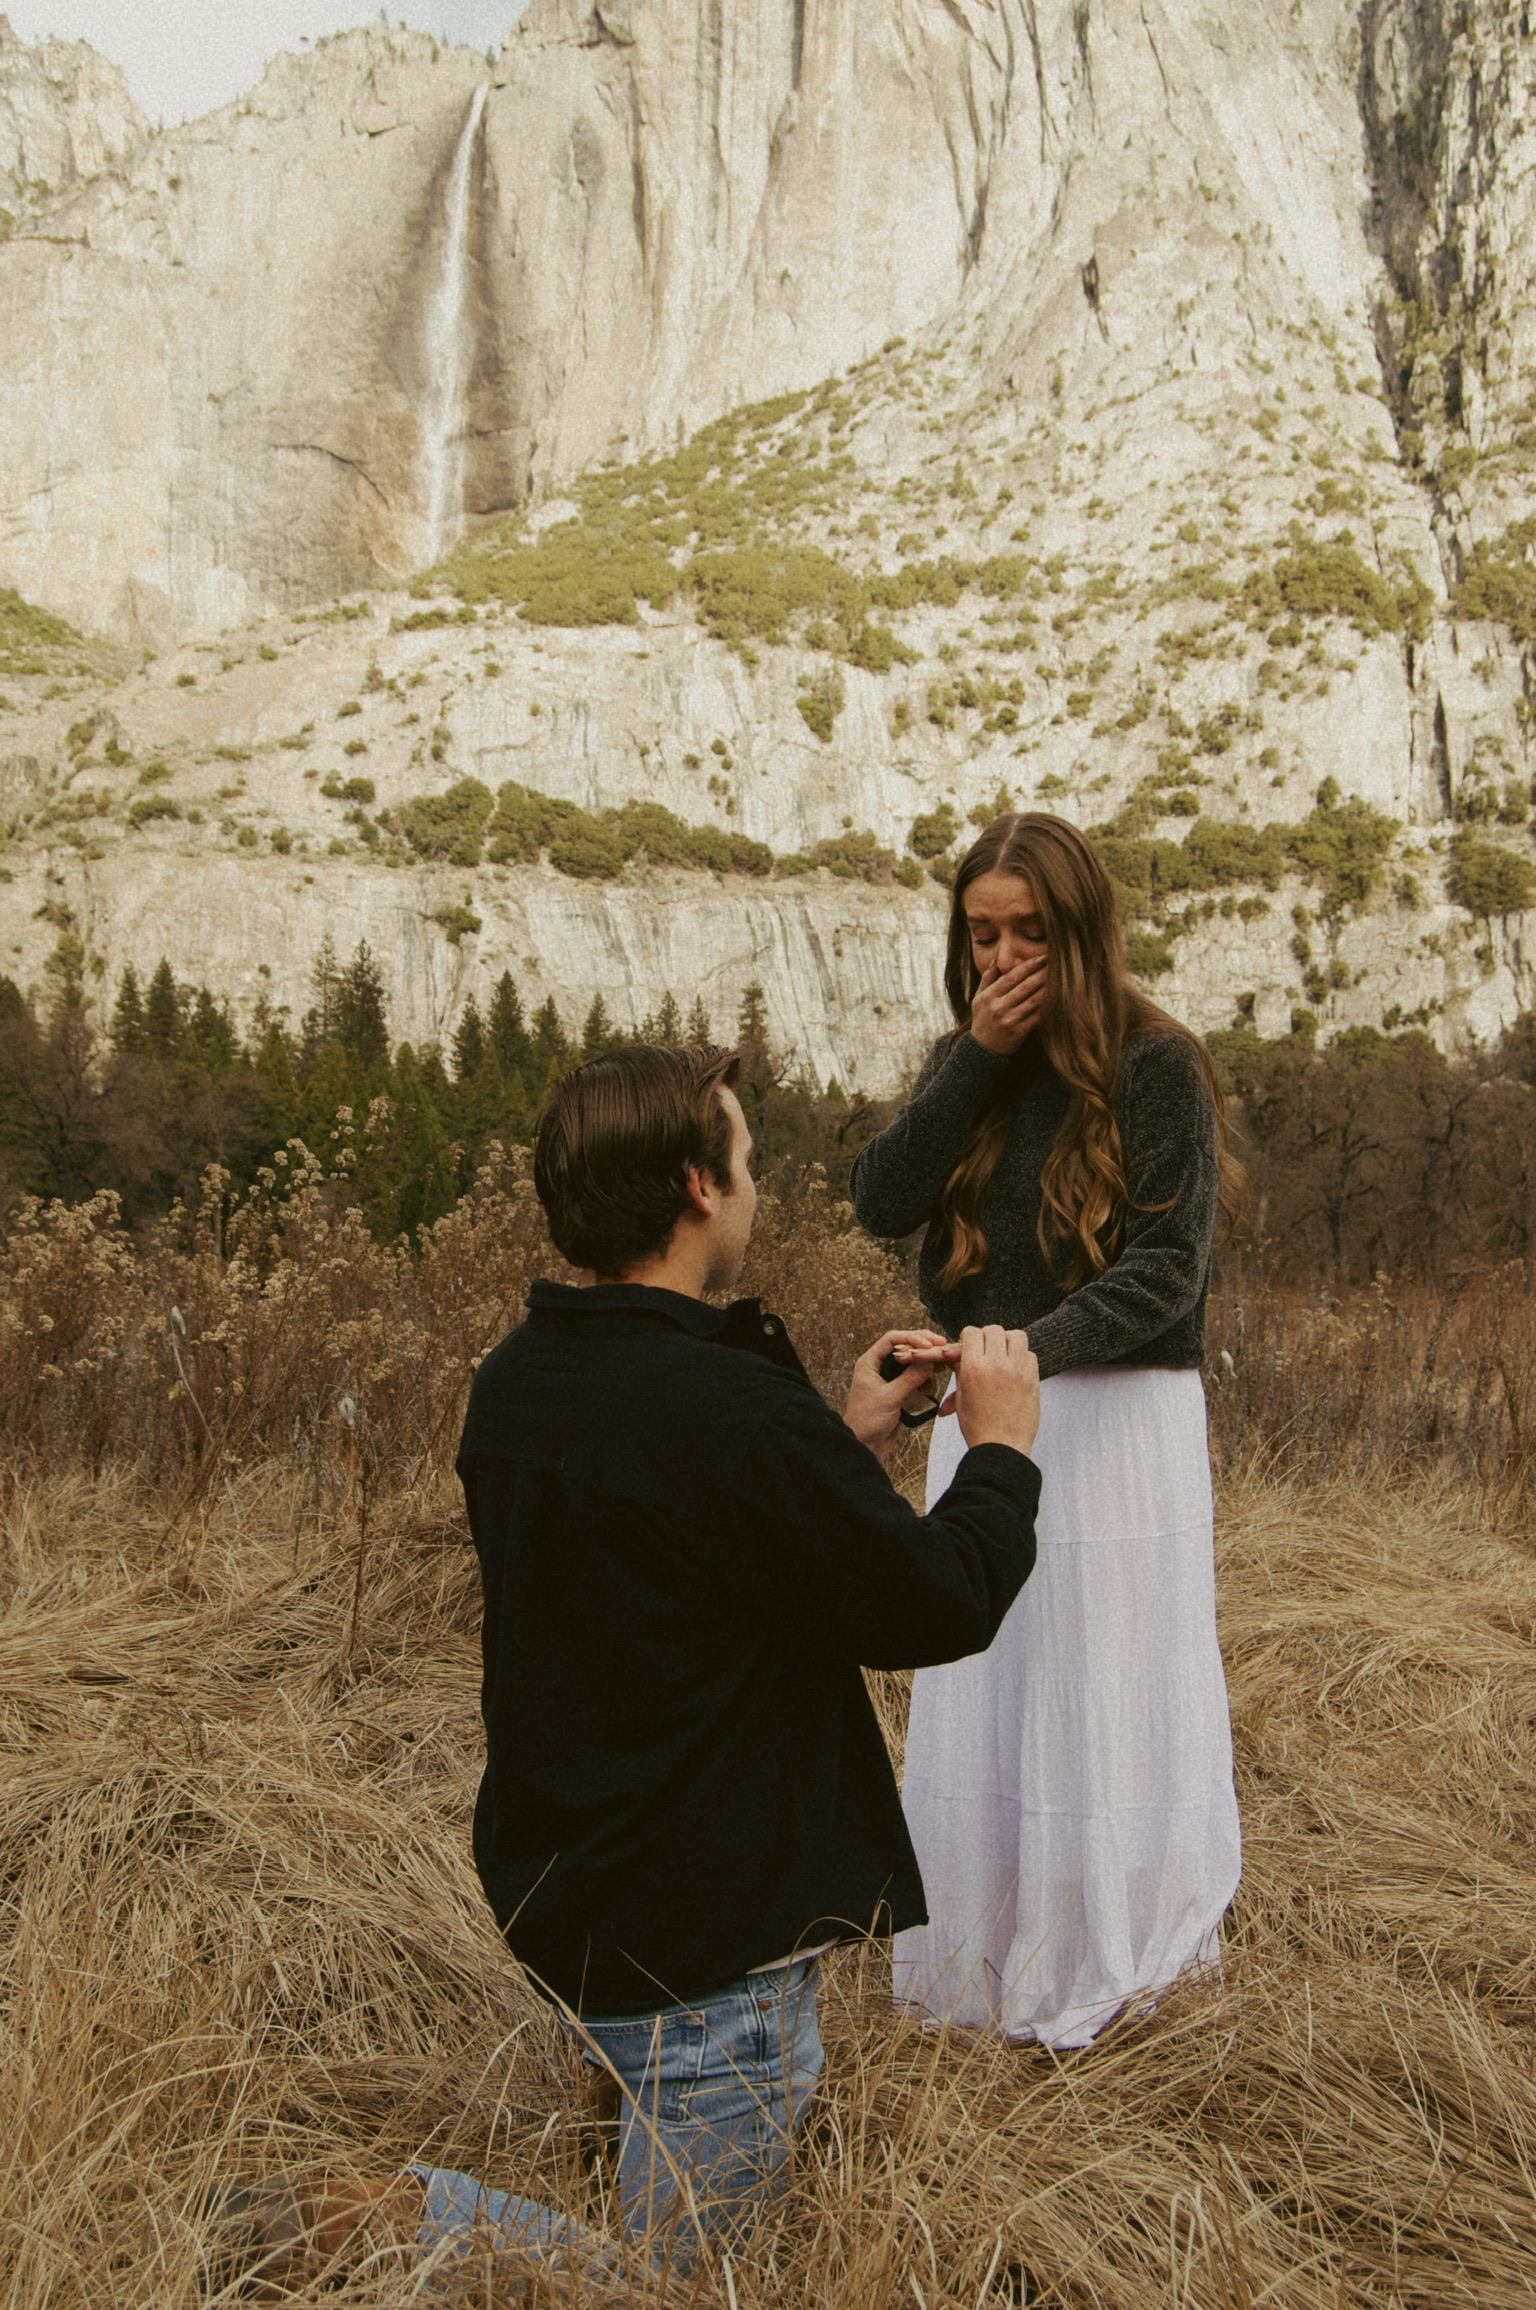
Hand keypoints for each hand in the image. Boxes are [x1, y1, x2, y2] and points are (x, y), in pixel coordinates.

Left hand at [844, 1330, 952, 1461]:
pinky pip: (915, 1380)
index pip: (892, 1339)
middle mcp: (879, 1368)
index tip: (930, 1343)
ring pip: (912, 1364)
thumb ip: (909, 1379)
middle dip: (923, 1348)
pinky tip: (928, 1389)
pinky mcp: (898, 1392)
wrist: (864, 1446)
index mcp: (870, 1363)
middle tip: (942, 1347)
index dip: (912, 1337)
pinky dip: (924, 1382)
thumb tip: (928, 1361)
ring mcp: (889, 1380)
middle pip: (904, 1348)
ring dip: (925, 1366)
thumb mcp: (889, 1398)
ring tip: (939, 1370)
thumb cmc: (866, 1422)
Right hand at [944, 1324, 1039, 1455]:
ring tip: (1005, 1355)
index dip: (970, 1337)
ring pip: (1017, 1336)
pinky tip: (1016, 1370)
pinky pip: (1030, 1354)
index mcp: (973, 1368)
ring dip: (1009, 1341)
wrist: (1001, 1448)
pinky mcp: (1032, 1379)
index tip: (971, 1346)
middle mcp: (996, 1364)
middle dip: (989, 1337)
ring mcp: (1017, 1370)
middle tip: (988, 1350)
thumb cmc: (978, 1426)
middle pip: (994, 1330)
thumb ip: (962, 1372)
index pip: (973, 1332)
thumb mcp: (962, 1397)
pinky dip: (1023, 1358)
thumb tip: (960, 1356)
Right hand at [968, 956, 1047, 1054]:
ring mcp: (1010, 1020)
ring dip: (1048, 988)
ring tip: (1059, 978)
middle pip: (1025, 987)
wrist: (982, 1049)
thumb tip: (997, 959)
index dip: (1028, 966)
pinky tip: (1056, 997)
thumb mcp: (979, 997)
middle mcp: (999, 1008)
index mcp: (989, 996)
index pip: (1011, 977)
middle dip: (1042, 974)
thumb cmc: (983, 1019)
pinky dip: (1047, 1006)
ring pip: (1034, 1001)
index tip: (1041, 958)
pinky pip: (1037, 1016)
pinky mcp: (1020, 1032)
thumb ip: (988, 977)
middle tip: (1055, 963)